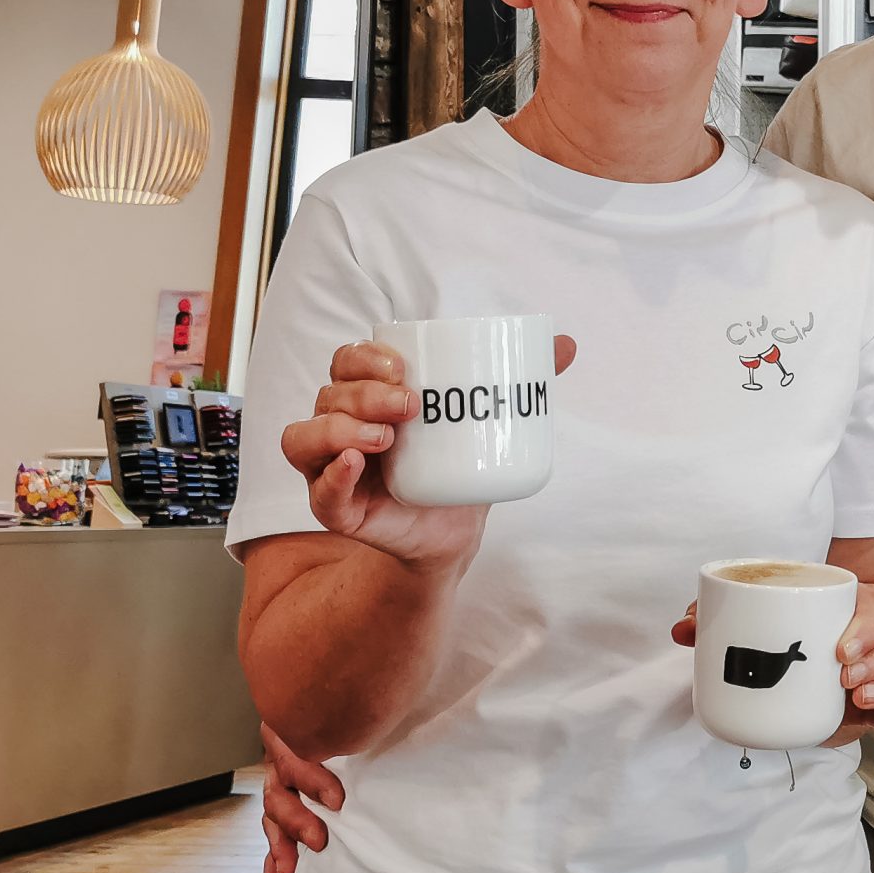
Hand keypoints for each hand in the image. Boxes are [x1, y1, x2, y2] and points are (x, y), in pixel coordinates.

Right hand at [258, 720, 345, 872]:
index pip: (293, 756)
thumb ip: (351, 723)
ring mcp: (281, 786)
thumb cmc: (355, 711)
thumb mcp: (350, 714)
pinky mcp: (285, 810)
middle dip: (297, 820)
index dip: (311, 780)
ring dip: (280, 845)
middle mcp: (282, 760)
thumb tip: (376, 724)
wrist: (347, 705)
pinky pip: (273, 836)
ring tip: (290, 871)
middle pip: (278, 792)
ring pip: (272, 817)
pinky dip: (273, 860)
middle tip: (319, 840)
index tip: (337, 800)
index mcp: (293, 732)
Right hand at [279, 336, 576, 572]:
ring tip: (387, 436)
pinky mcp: (336, 509)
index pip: (347, 361)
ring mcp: (331, 467)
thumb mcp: (487, 418)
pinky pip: (316, 490)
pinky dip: (331, 474)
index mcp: (367, 395)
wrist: (456, 528)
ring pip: (305, 436)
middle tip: (411, 404)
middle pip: (329, 393)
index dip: (365, 356)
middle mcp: (339, 425)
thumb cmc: (460, 463)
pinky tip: (357, 463)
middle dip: (364, 392)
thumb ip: (521, 380)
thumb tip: (568, 343)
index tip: (403, 365)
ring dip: (340, 428)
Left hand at [669, 582, 873, 744]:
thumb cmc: (795, 632)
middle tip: (845, 682)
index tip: (839, 653)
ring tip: (864, 702)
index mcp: (857, 607)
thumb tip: (684, 629)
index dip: (863, 630)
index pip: (873, 609)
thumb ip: (726, 623)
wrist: (817, 656)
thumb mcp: (767, 626)